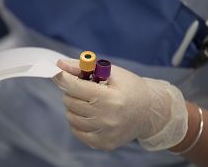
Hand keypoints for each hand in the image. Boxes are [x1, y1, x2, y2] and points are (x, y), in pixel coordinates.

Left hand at [53, 59, 187, 150]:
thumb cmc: (130, 88)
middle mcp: (107, 118)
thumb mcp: (112, 73)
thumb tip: (60, 65)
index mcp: (111, 98)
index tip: (58, 73)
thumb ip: (84, 68)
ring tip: (88, 101)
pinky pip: (77, 131)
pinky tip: (89, 114)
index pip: (75, 87)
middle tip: (82, 87)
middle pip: (71, 101)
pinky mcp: (103, 144)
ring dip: (73, 106)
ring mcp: (105, 134)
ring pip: (71, 116)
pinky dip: (77, 120)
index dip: (63, 78)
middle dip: (72, 91)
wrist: (149, 112)